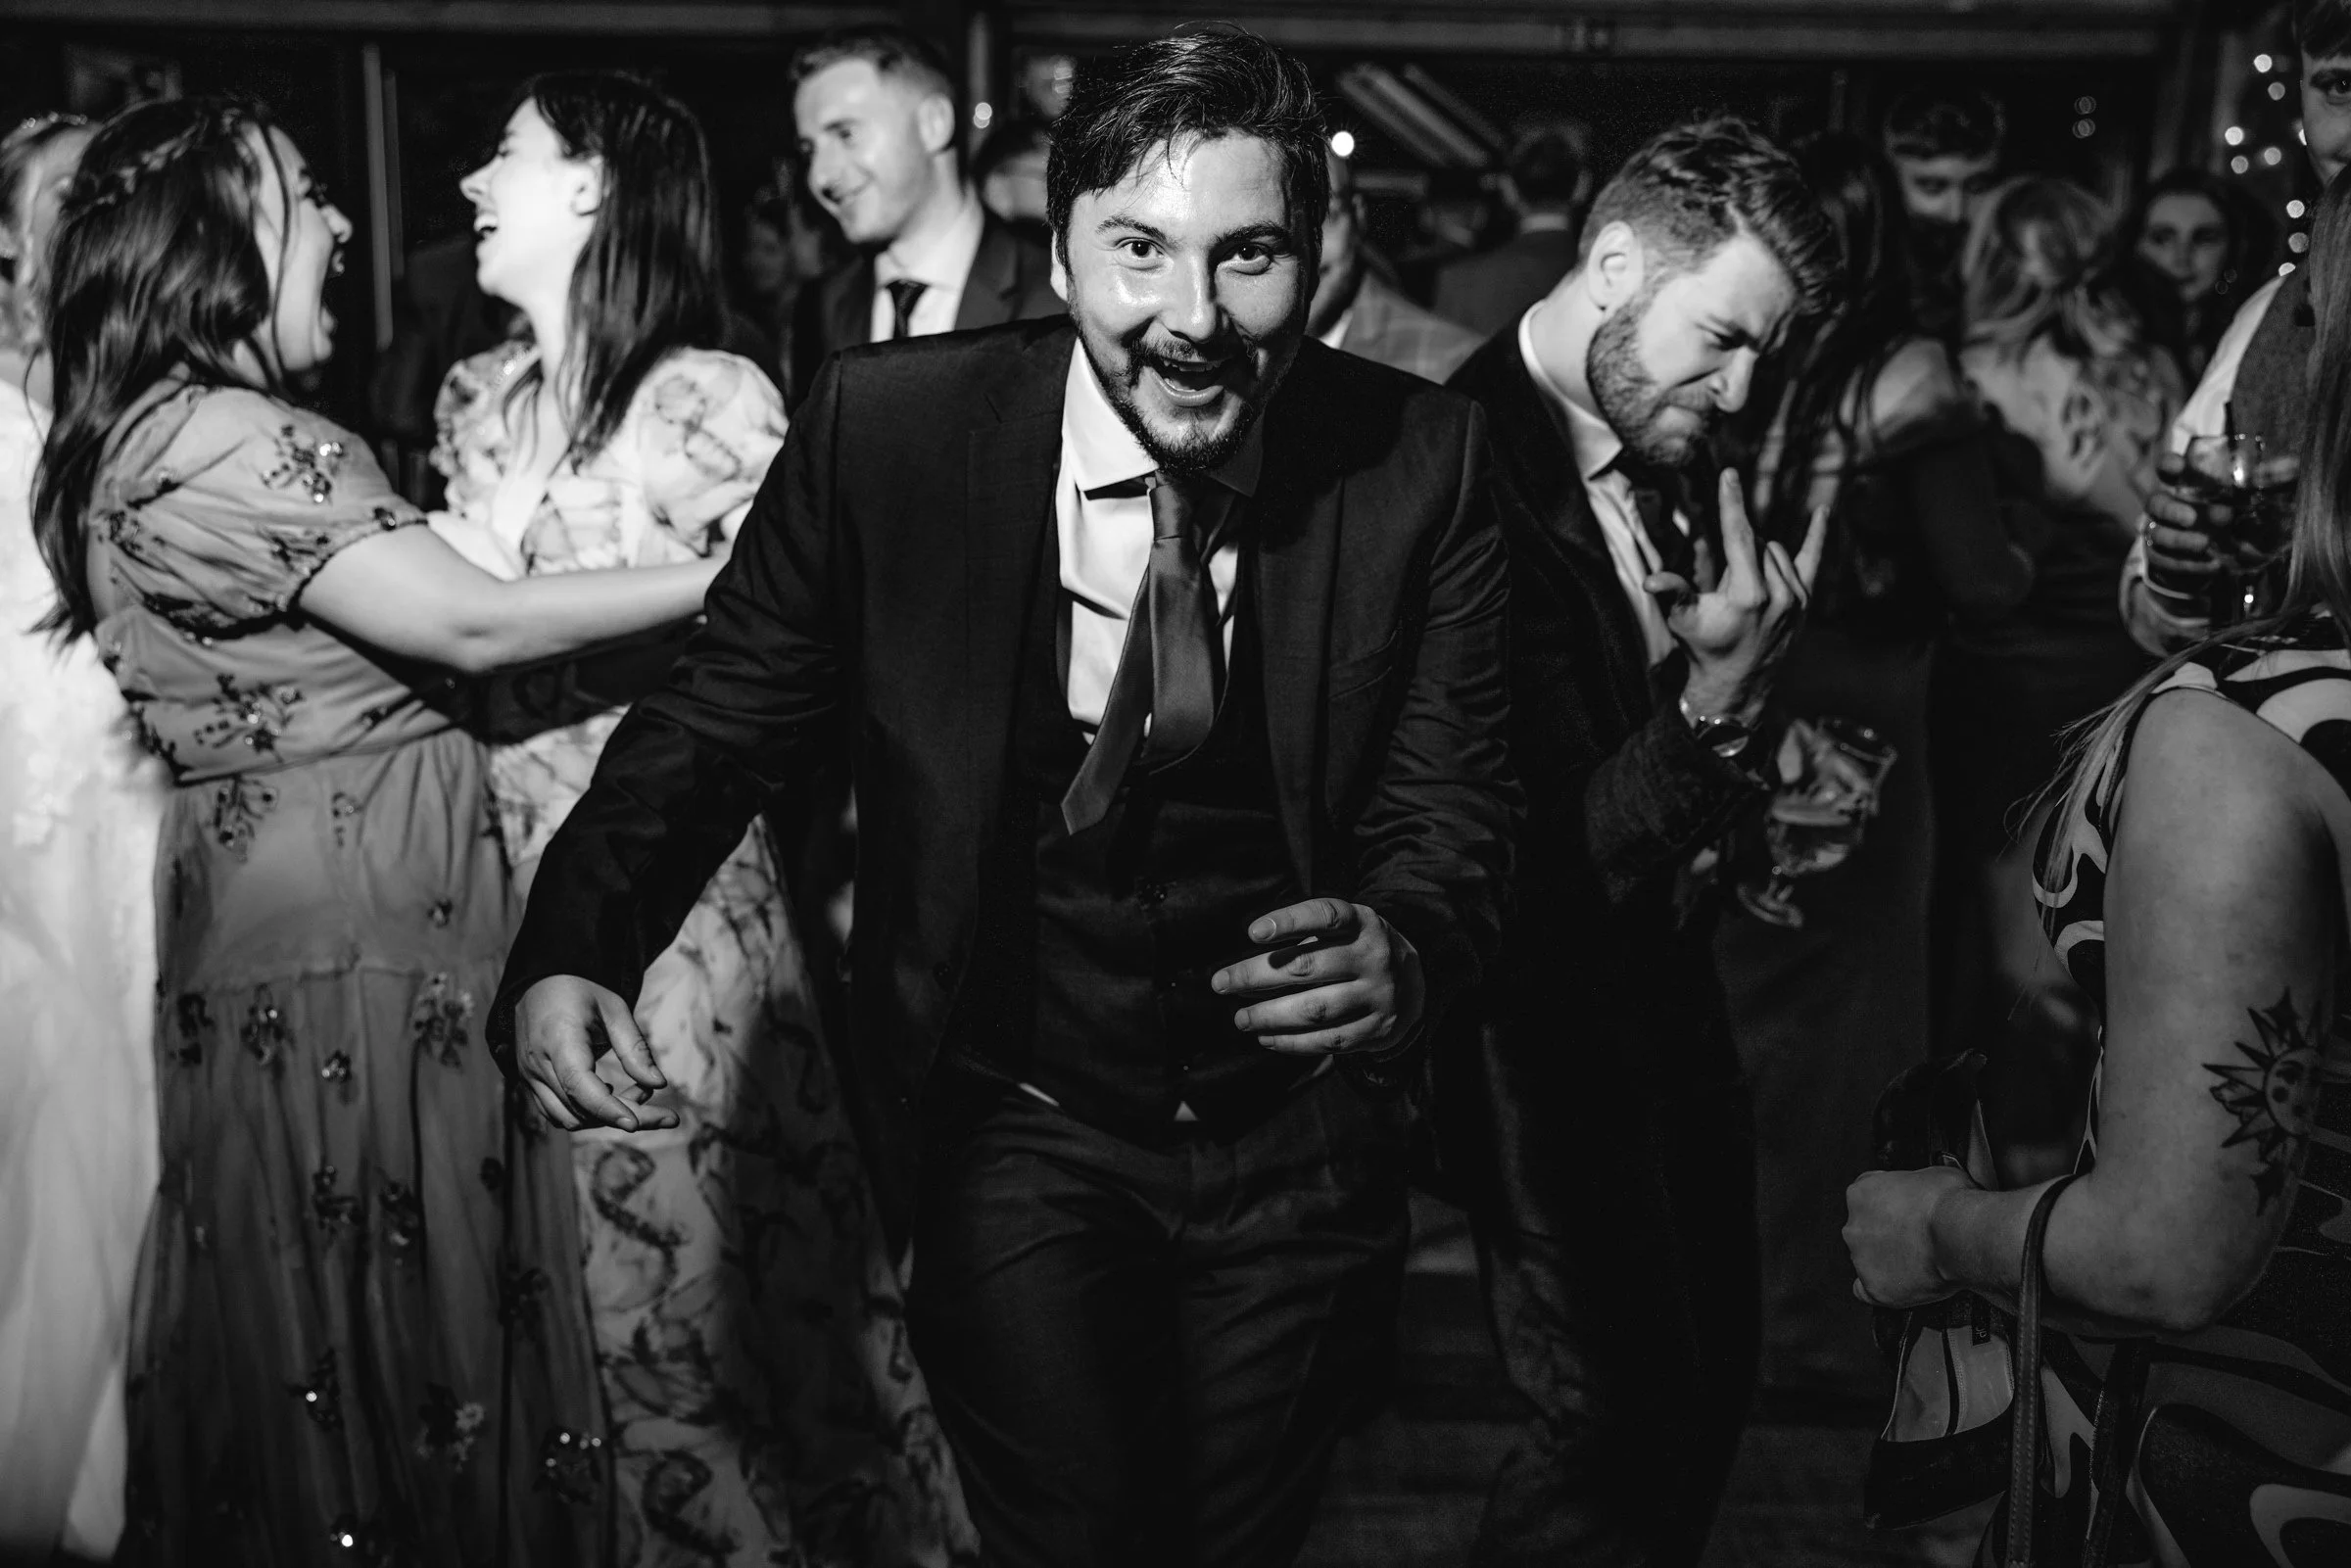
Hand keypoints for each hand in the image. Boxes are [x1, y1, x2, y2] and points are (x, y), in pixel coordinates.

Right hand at [511, 975, 678, 1133]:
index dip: (606, 1107)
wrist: (539, 985)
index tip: (635, 1124)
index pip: (578, 1083)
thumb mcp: (615, 1009)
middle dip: (625, 1114)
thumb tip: (658, 1084)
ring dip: (607, 1117)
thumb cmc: (581, 992)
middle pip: (580, 1108)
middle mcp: (537, 1063)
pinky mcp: (531, 1086)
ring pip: (569, 1119)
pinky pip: (559, 1115)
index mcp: (557, 1038)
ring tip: (638, 1091)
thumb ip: (634, 1047)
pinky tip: (611, 1095)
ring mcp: (529, 1078)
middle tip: (668, 1114)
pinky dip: (588, 1114)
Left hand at [1210, 898, 1424, 1055]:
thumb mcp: (1342, 931)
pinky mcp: (1376, 1030)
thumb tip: (1243, 971)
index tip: (1252, 932)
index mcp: (1362, 923)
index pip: (1325, 915)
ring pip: (1315, 1009)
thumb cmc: (1356, 951)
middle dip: (1256, 976)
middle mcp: (1373, 957)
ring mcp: (1378, 995)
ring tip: (1241, 1018)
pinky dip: (1291, 1042)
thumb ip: (1301, 940)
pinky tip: (1265, 1038)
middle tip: (1221, 983)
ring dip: (1269, 1016)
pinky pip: (1327, 1041)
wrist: (1413, 985)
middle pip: (1307, 966)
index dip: (1288, 922)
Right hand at [1645, 470, 1826, 721]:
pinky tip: (1823, 510)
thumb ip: (1673, 592)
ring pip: (1777, 552)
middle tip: (1725, 590)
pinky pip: (1812, 559)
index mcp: (1748, 594)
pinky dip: (1816, 536)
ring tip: (1744, 594)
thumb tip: (1651, 581)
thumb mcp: (1684, 621)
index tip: (1730, 474)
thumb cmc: (1705, 648)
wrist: (1737, 687)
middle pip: (1757, 543)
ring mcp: (1797, 598)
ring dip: (1759, 558)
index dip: (1732, 502)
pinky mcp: (1807, 602)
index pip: (1740, 536)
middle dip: (1738, 553)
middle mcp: (1779, 593)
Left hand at [1844, 1165, 1972, 1309]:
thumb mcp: (1932, 1173)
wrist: (1960, 1234)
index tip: (1903, 1213)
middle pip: (1865, 1230)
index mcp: (1861, 1193)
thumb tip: (1927, 1188)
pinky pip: (1868, 1292)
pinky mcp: (1874, 1286)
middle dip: (1887, 1234)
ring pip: (1868, 1261)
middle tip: (1914, 1238)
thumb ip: (1915, 1183)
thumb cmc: (1950, 1204)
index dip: (1888, 1206)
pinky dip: (1884, 1289)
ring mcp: (1861, 1258)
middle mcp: (1854, 1226)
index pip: (1866, 1199)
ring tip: (1920, 1260)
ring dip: (1888, 1261)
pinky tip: (1901, 1285)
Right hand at [2144, 451, 2300, 588]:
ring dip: (2179, 540)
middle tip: (2193, 517)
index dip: (2168, 465)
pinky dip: (2186, 564)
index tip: (2178, 467)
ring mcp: (2162, 534)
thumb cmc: (2245, 520)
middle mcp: (2170, 507)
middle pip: (2155, 502)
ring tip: (2204, 544)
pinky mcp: (2162, 561)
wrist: (2231, 561)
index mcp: (2188, 485)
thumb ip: (2274, 481)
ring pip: (2156, 534)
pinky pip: (2163, 562)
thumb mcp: (2264, 498)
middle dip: (2172, 509)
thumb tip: (2291, 466)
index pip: (2168, 468)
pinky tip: (2210, 564)